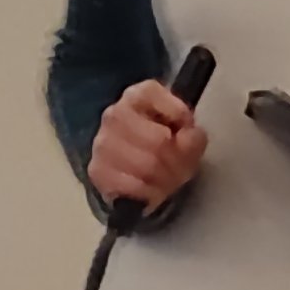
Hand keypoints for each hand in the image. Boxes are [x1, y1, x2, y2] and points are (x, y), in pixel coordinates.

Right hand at [91, 78, 208, 211]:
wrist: (130, 170)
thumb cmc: (162, 146)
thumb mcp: (185, 134)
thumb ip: (192, 134)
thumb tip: (187, 140)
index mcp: (138, 96)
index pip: (166, 103)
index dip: (182, 119)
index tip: (186, 132)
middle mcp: (115, 114)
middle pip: (159, 142)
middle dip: (177, 161)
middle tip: (182, 168)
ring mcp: (102, 142)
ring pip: (147, 167)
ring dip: (165, 180)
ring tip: (167, 181)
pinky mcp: (97, 170)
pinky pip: (133, 186)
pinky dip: (149, 193)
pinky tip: (152, 191)